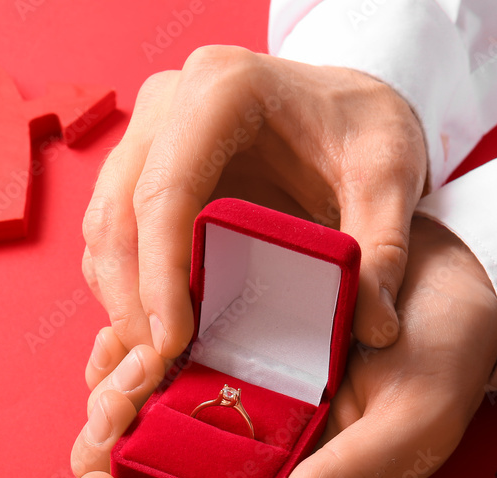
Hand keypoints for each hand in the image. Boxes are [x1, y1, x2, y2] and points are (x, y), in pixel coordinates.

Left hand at [70, 217, 496, 477]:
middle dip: (107, 458)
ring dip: (112, 396)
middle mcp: (255, 448)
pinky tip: (125, 325)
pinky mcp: (232, 336)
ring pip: (148, 417)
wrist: (448, 278)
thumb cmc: (444, 356)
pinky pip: (165, 352)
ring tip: (109, 361)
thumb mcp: (411, 421)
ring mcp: (240, 392)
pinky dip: (136, 343)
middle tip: (96, 420)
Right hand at [80, 46, 428, 359]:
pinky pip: (119, 232)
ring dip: (121, 297)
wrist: (352, 106)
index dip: (160, 274)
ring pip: (106, 225)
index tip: (172, 342)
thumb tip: (374, 327)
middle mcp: (169, 103)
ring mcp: (151, 133)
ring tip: (155, 361)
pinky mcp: (148, 166)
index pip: (165, 191)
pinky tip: (160, 329)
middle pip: (118, 210)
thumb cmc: (367, 129)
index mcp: (221, 89)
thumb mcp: (390, 179)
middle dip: (130, 298)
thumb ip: (383, 249)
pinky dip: (130, 285)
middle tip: (155, 368)